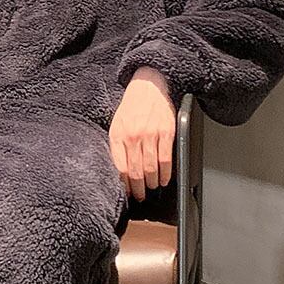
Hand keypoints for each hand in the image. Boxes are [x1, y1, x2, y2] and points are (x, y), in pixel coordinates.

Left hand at [108, 66, 175, 200]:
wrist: (148, 86)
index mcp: (118, 135)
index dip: (124, 184)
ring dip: (152, 183)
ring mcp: (150, 134)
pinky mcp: (166, 132)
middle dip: (138, 189)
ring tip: (151, 190)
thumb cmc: (132, 106)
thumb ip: (118, 145)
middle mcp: (133, 136)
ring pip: (151, 168)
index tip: (127, 192)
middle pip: (136, 171)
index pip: (120, 167)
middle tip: (140, 197)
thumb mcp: (117, 124)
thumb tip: (121, 170)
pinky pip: (166, 159)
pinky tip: (164, 179)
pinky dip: (166, 173)